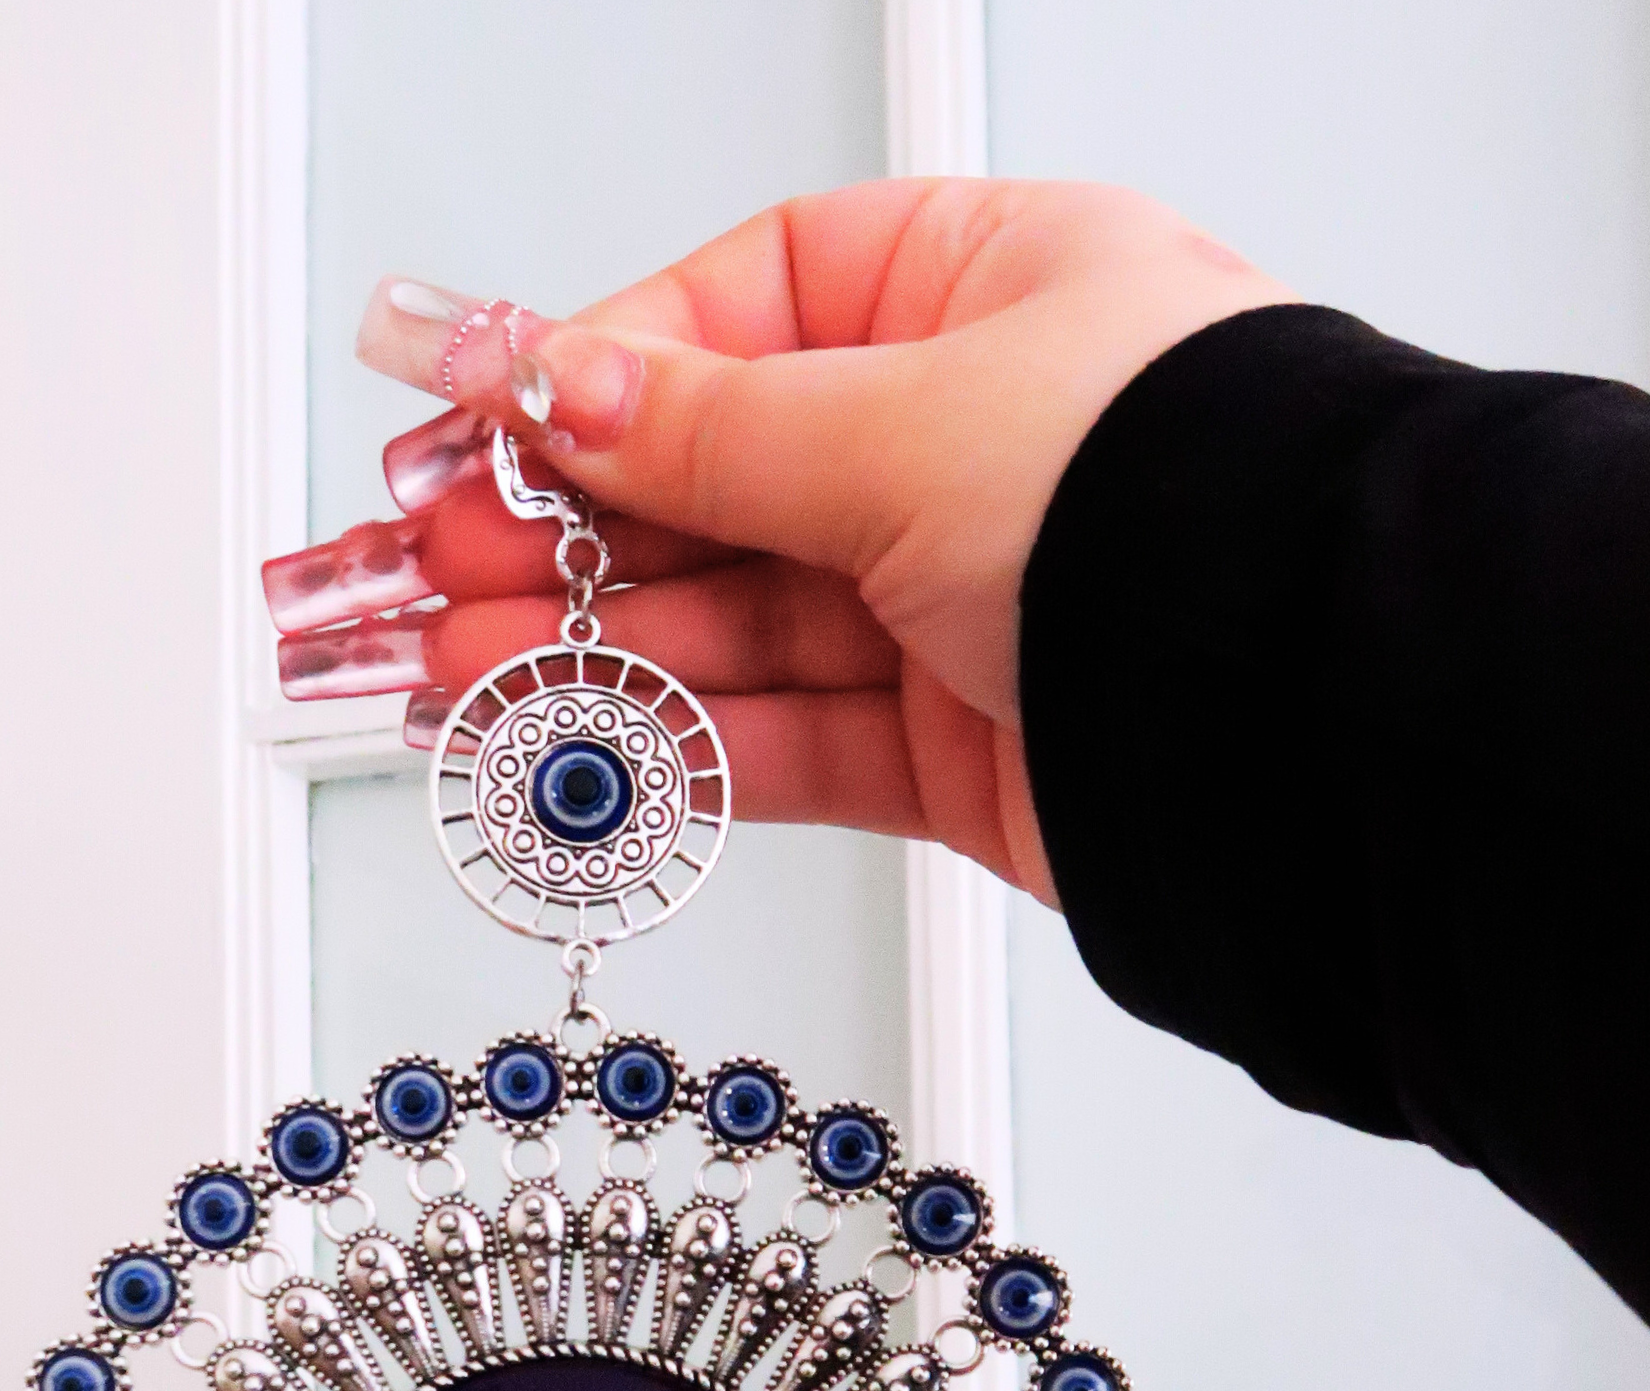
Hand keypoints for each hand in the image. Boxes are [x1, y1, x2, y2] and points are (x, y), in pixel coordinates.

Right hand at [264, 179, 1292, 902]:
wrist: (1306, 712)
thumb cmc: (1173, 504)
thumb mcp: (904, 420)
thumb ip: (715, 428)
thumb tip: (568, 387)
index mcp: (984, 292)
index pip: (743, 311)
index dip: (601, 373)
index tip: (482, 425)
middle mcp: (974, 442)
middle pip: (721, 486)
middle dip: (568, 539)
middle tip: (432, 577)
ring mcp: (965, 603)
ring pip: (741, 627)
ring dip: (595, 658)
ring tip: (457, 684)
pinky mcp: (965, 748)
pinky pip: (794, 740)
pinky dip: (685, 749)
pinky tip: (580, 749)